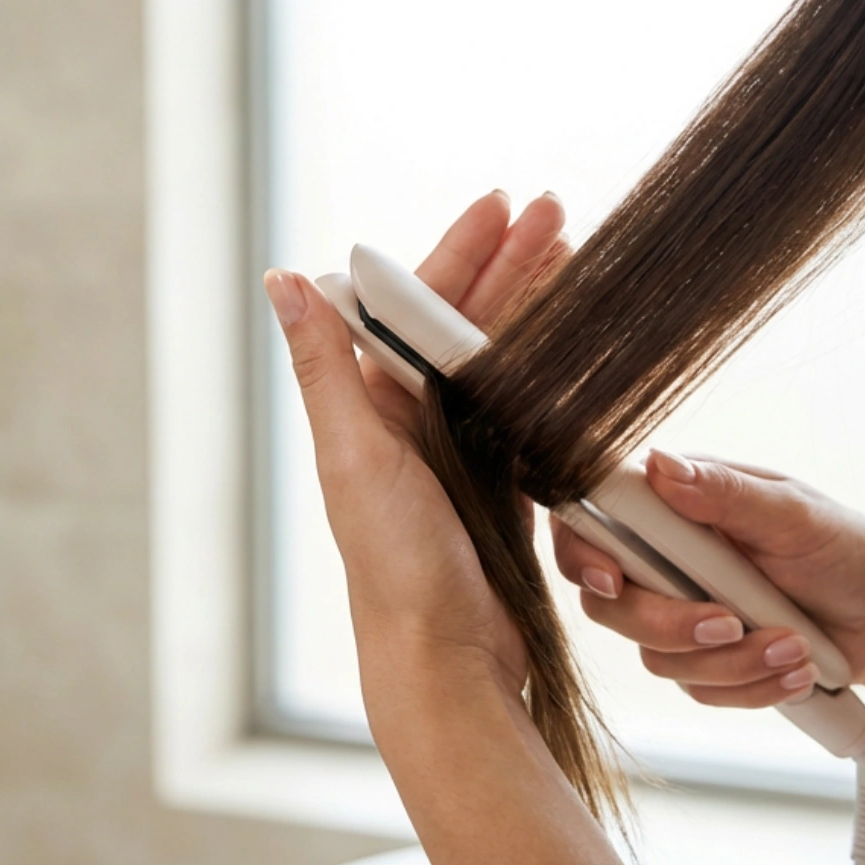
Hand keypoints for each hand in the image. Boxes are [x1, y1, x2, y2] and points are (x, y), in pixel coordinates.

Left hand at [265, 190, 568, 695]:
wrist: (445, 660)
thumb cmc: (393, 566)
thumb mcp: (354, 457)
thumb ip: (324, 365)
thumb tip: (279, 278)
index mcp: (369, 404)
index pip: (417, 304)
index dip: (460, 250)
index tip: (500, 204)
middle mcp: (410, 421)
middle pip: (466, 320)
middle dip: (510, 263)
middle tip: (555, 212)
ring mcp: (458, 451)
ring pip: (503, 357)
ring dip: (538, 307)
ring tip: (577, 257)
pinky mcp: (501, 484)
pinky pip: (529, 408)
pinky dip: (555, 372)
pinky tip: (585, 343)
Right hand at [551, 454, 864, 748]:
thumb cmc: (843, 547)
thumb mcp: (790, 512)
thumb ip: (722, 492)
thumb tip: (660, 463)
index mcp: (671, 508)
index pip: (591, 524)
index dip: (583, 555)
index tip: (615, 582)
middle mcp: (663, 559)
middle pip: (609, 604)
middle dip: (669, 625)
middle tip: (730, 624)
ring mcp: (679, 612)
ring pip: (656, 656)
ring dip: (729, 662)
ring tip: (794, 646)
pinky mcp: (703, 660)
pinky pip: (697, 689)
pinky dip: (749, 687)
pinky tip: (794, 671)